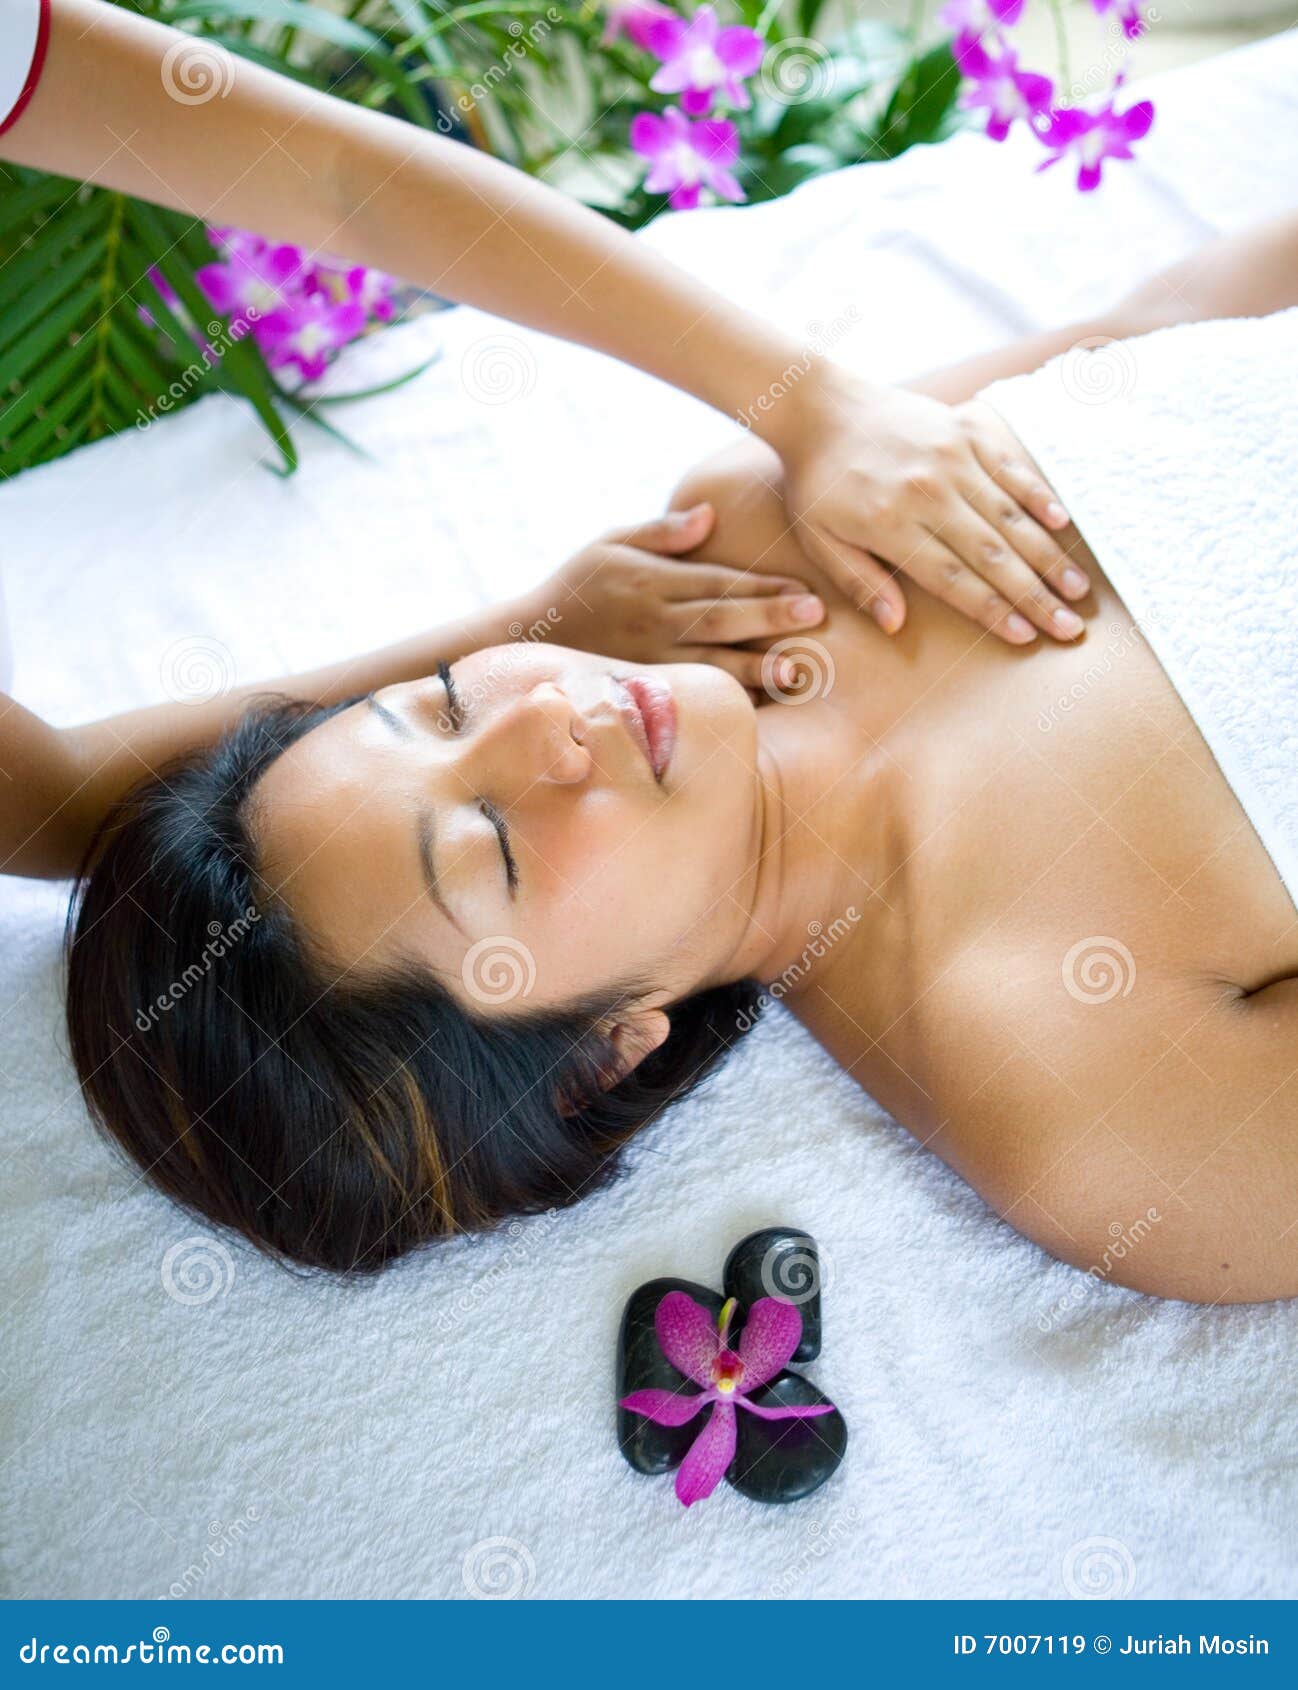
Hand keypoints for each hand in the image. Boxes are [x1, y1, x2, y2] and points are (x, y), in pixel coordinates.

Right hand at [526, 505, 824, 690]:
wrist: (529, 637)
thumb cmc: (578, 585)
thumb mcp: (610, 542)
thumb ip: (661, 532)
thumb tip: (709, 516)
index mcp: (651, 580)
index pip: (717, 581)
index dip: (761, 585)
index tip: (804, 588)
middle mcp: (652, 620)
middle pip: (719, 618)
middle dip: (769, 617)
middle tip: (815, 616)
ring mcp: (647, 658)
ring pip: (708, 663)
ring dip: (754, 668)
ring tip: (795, 672)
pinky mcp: (640, 687)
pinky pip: (687, 693)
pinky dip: (722, 700)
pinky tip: (757, 706)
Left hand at [779, 377, 1089, 644]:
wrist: (820, 405)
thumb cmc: (817, 481)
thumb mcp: (818, 539)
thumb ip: (858, 581)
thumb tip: (895, 624)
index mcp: (891, 524)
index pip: (953, 579)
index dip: (991, 610)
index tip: (1026, 637)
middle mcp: (928, 492)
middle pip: (992, 555)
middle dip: (1035, 595)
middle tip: (1069, 626)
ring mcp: (951, 457)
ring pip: (1010, 516)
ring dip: (1048, 555)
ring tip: (1078, 589)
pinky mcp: (964, 431)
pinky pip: (1010, 468)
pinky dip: (1039, 496)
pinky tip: (1064, 525)